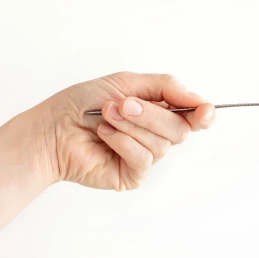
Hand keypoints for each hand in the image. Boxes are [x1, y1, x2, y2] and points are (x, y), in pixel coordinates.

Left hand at [34, 72, 214, 190]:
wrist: (53, 128)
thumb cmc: (83, 102)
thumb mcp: (127, 82)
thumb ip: (166, 87)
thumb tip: (199, 100)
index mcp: (157, 110)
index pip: (192, 115)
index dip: (203, 114)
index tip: (205, 112)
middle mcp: (155, 134)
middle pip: (180, 129)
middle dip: (150, 114)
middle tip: (123, 104)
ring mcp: (144, 156)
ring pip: (161, 144)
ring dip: (131, 126)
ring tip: (106, 117)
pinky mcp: (131, 175)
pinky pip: (142, 158)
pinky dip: (122, 142)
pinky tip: (104, 136)